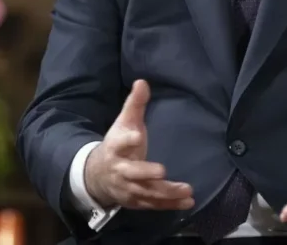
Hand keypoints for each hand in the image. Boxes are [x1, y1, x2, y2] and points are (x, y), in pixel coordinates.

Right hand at [83, 80, 194, 209]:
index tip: (138, 136)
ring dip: (166, 193)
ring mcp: (128, 188)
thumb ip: (135, 104)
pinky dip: (171, 205)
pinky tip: (188, 202)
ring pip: (147, 192)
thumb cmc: (117, 145)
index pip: (120, 142)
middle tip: (162, 171)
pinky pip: (154, 204)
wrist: (98, 175)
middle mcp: (120, 170)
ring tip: (187, 190)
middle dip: (146, 173)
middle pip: (132, 173)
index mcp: (116, 148)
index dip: (128, 140)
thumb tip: (142, 81)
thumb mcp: (124, 123)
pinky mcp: (136, 201)